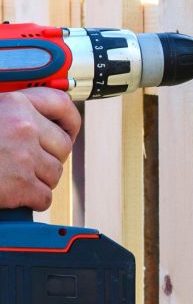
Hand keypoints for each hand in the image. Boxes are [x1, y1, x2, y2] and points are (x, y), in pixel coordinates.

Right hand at [0, 90, 80, 210]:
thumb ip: (11, 115)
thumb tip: (41, 127)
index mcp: (16, 103)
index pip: (62, 104)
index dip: (69, 120)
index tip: (68, 131)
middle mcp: (24, 126)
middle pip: (62, 146)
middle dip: (49, 158)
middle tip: (31, 164)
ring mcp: (23, 156)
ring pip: (54, 173)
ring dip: (39, 180)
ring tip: (16, 179)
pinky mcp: (20, 184)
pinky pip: (43, 196)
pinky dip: (32, 201)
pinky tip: (14, 196)